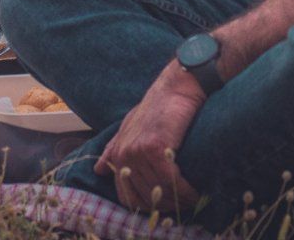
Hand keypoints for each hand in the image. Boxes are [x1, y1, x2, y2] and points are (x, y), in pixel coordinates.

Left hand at [96, 64, 204, 213]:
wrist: (176, 87)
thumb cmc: (157, 108)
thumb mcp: (130, 127)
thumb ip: (114, 148)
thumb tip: (98, 170)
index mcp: (117, 154)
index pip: (127, 196)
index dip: (147, 205)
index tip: (165, 205)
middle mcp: (124, 155)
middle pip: (145, 196)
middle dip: (165, 204)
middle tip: (182, 204)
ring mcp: (138, 151)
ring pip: (158, 190)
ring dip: (177, 199)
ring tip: (192, 199)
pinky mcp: (155, 148)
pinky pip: (170, 180)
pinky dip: (184, 190)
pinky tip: (195, 192)